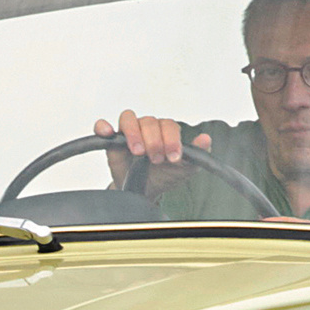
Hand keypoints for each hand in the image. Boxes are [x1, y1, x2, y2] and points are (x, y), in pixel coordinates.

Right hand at [94, 109, 211, 192]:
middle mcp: (147, 128)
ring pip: (129, 119)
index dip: (171, 139)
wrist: (146, 191)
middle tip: (156, 158)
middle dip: (154, 141)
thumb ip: (197, 153)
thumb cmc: (165, 176)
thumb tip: (206, 139)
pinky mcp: (111, 140)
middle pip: (149, 122)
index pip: (168, 125)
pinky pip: (103, 126)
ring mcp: (129, 132)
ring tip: (138, 152)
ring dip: (134, 133)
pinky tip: (107, 133)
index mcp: (165, 131)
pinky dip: (103, 126)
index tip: (173, 157)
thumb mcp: (185, 168)